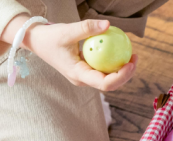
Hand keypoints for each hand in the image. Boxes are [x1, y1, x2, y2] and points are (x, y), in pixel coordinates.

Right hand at [0, 15, 137, 91]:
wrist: (37, 41)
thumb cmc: (50, 37)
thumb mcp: (67, 31)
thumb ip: (87, 28)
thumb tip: (108, 24)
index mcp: (78, 75)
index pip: (104, 83)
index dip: (121, 76)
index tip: (130, 63)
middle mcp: (83, 79)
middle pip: (110, 84)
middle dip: (126, 74)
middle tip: (135, 57)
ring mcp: (85, 76)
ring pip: (109, 78)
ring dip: (123, 70)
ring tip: (133, 55)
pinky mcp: (86, 70)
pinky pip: (104, 69)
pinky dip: (114, 62)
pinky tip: (122, 51)